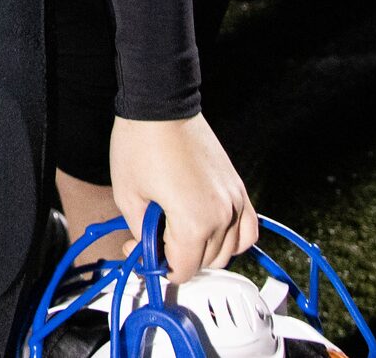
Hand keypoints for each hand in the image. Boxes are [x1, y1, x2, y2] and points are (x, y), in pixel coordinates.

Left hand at [110, 114, 253, 283]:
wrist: (161, 106)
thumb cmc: (140, 144)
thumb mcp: (128, 196)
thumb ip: (141, 233)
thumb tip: (145, 249)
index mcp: (194, 222)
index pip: (184, 269)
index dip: (160, 268)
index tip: (141, 252)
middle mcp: (222, 216)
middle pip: (206, 262)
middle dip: (178, 258)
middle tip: (150, 239)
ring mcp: (235, 202)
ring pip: (229, 250)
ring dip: (204, 251)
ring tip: (177, 234)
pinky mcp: (239, 189)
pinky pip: (248, 229)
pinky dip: (234, 239)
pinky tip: (212, 233)